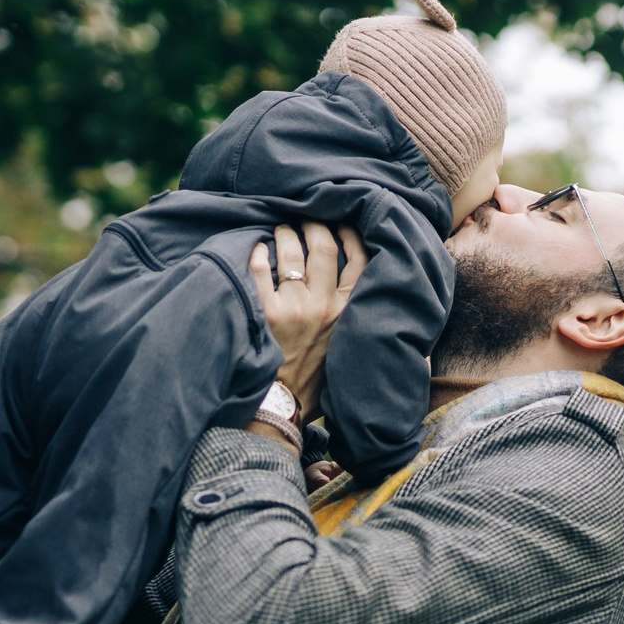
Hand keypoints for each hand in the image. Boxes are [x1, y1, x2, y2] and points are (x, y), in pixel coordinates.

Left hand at [247, 220, 365, 419]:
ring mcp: (294, 308)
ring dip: (286, 233)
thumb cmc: (317, 378)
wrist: (284, 405)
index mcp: (348, 311)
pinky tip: (258, 248)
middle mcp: (324, 306)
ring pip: (292, 252)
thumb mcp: (350, 347)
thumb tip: (366, 291)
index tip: (341, 223)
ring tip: (281, 228)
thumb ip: (357, 318)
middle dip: (315, 225)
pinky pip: (260, 270)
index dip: (351, 234)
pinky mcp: (266, 314)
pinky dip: (259, 253)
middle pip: (324, 247)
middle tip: (305, 219)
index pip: (360, 260)